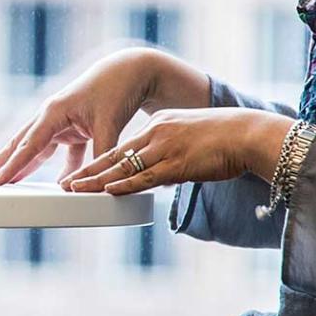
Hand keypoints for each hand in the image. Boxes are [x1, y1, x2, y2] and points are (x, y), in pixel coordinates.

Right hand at [0, 49, 197, 186]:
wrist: (132, 69)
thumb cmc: (117, 90)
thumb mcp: (110, 124)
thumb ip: (100, 155)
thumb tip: (93, 182)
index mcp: (54, 112)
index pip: (28, 145)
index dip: (12, 167)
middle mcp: (51, 116)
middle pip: (18, 145)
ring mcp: (61, 122)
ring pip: (34, 149)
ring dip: (18, 166)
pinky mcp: (74, 127)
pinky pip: (59, 152)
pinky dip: (57, 168)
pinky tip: (55, 185)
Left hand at [60, 108, 286, 195]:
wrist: (248, 133)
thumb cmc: (226, 139)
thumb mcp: (190, 139)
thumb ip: (171, 155)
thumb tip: (160, 177)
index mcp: (159, 124)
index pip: (123, 145)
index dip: (101, 160)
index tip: (82, 171)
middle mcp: (157, 133)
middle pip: (115, 155)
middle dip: (89, 171)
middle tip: (67, 182)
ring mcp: (165, 148)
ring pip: (124, 167)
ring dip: (98, 180)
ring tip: (76, 189)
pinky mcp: (177, 164)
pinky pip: (145, 177)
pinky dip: (124, 185)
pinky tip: (107, 191)